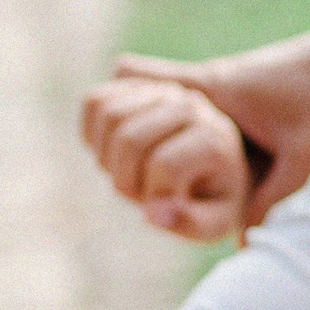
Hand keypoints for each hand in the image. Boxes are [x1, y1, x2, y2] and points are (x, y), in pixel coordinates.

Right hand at [80, 65, 255, 240]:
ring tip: (129, 173)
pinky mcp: (136, 84)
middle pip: (129, 139)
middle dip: (124, 179)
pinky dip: (92, 133)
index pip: (163, 165)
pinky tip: (113, 154)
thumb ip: (190, 224)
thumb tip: (151, 214)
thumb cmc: (215, 198)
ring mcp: (163, 91)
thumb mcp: (216, 222)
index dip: (152, 196)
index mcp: (214, 140)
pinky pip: (95, 101)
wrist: (217, 166)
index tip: (165, 209)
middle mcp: (191, 106)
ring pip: (109, 115)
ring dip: (107, 157)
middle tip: (141, 193)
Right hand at [81, 19, 309, 236]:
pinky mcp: (255, 87)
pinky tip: (219, 163)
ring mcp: (234, 79)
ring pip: (171, 95)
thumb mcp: (309, 158)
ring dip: (163, 126)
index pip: (131, 76)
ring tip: (171, 171)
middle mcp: (215, 77)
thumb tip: (244, 251)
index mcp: (213, 87)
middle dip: (129, 125)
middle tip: (137, 165)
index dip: (114, 109)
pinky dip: (199, 127)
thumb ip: (274, 203)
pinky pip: (206, 101)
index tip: (121, 147)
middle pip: (137, 83)